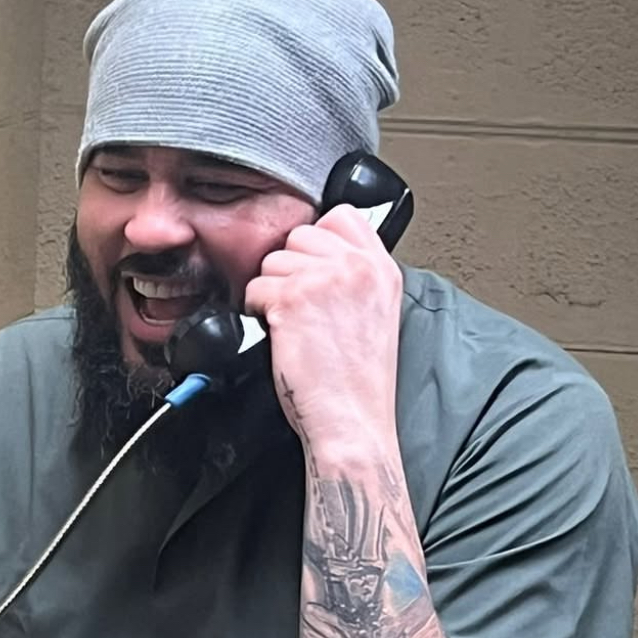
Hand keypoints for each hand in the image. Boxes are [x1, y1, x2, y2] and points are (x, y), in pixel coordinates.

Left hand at [243, 204, 402, 441]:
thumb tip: (320, 262)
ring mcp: (324, 279)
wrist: (352, 421)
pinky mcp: (292, 299)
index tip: (312, 269)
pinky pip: (255, 288)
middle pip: (300, 234)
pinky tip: (278, 335)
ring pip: (273, 261)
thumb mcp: (376, 316)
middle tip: (299, 307)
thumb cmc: (359, 384)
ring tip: (291, 326)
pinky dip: (256, 312)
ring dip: (272, 292)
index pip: (340, 216)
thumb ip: (355, 279)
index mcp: (382, 269)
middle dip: (291, 268)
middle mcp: (357, 267)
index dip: (317, 241)